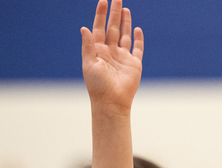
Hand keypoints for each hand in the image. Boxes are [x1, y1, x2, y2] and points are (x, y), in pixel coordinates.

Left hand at [81, 0, 142, 115]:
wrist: (111, 103)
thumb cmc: (97, 86)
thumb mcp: (89, 64)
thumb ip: (88, 45)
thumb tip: (83, 28)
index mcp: (98, 51)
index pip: (99, 28)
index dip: (101, 14)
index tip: (103, 0)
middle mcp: (110, 52)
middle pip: (113, 28)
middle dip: (115, 13)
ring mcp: (122, 57)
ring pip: (124, 35)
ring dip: (125, 22)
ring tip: (125, 9)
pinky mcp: (134, 64)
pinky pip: (137, 48)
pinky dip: (137, 39)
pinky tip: (136, 29)